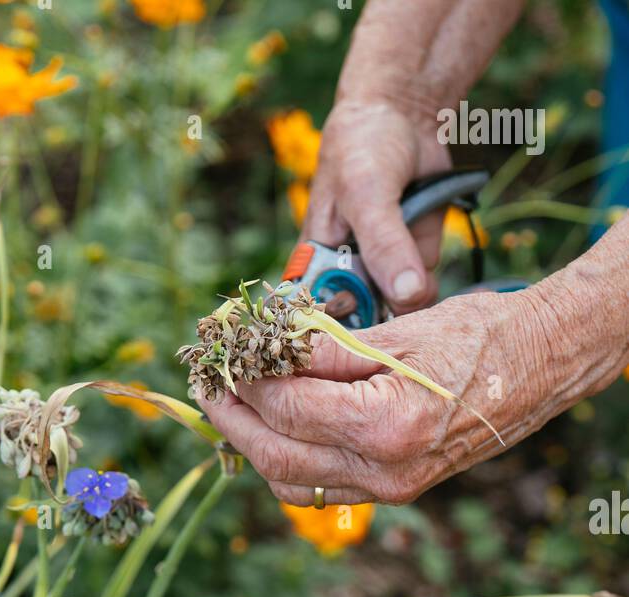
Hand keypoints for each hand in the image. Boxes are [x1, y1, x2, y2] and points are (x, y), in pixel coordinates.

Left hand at [199, 289, 565, 507]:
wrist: (539, 368)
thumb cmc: (478, 336)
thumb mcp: (397, 331)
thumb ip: (324, 352)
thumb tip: (262, 354)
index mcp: (386, 426)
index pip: (286, 408)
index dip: (245, 381)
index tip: (223, 353)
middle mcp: (385, 470)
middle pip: (277, 456)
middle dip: (232, 420)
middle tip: (205, 384)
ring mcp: (390, 489)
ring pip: (292, 482)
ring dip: (252, 446)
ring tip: (228, 406)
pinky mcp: (393, 491)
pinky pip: (320, 488)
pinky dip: (286, 463)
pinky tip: (270, 430)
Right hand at [304, 96, 450, 315]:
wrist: (404, 115)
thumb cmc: (364, 147)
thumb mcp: (367, 192)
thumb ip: (385, 245)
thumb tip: (405, 296)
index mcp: (314, 265)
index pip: (317, 321)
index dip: (339, 332)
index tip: (366, 322)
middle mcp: (344, 278)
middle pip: (363, 326)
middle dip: (386, 312)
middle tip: (402, 282)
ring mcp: (381, 275)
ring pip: (399, 312)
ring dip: (415, 286)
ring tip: (410, 229)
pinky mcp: (413, 266)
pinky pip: (425, 289)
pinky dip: (432, 268)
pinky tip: (425, 226)